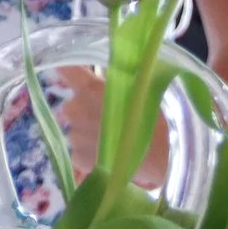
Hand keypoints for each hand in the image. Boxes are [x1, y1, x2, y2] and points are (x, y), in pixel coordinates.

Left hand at [51, 69, 170, 187]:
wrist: (163, 157)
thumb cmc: (158, 120)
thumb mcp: (141, 91)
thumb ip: (119, 84)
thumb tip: (112, 79)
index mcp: (89, 88)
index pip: (66, 70)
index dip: (64, 71)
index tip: (63, 70)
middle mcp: (75, 109)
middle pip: (74, 106)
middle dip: (88, 111)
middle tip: (112, 120)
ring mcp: (74, 135)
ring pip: (78, 130)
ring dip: (91, 134)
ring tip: (117, 142)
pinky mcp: (77, 158)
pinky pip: (81, 152)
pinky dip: (92, 154)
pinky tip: (112, 157)